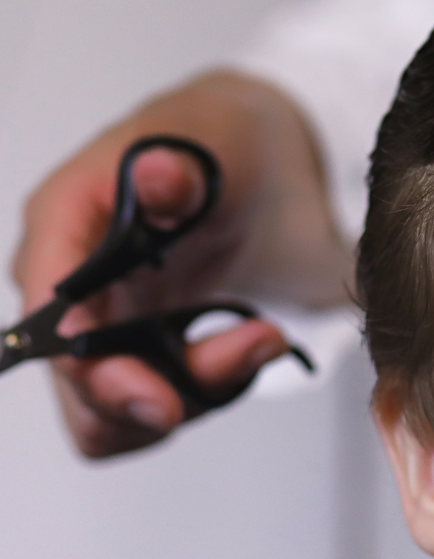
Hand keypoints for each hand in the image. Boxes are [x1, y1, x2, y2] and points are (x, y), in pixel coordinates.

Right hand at [12, 71, 351, 456]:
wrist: (244, 161)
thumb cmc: (212, 144)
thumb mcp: (210, 144)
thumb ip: (179, 172)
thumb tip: (157, 175)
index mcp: (60, 223)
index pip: (48, 318)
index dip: (94, 368)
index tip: (157, 399)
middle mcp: (60, 288)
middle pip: (80, 385)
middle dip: (165, 389)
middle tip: (252, 347)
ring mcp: (92, 328)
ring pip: (112, 415)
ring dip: (192, 395)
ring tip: (261, 339)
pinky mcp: (127, 355)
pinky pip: (145, 410)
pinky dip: (199, 394)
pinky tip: (243, 351)